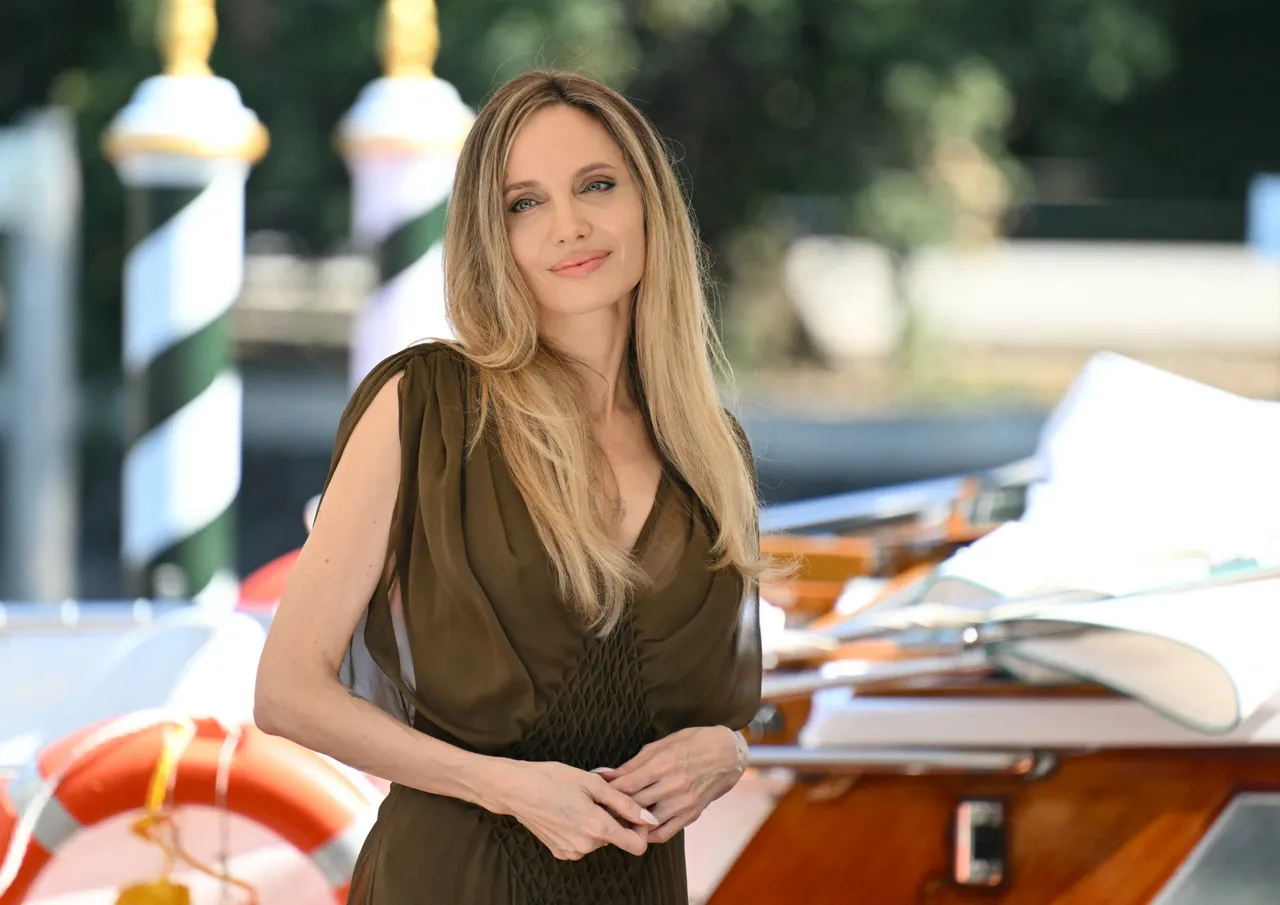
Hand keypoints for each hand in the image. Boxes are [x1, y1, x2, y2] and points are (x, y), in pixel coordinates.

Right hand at [492, 759, 660, 859]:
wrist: (516, 790)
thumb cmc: (553, 779)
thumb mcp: (593, 783)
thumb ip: (625, 803)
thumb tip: (649, 817)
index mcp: (597, 828)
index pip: (637, 845)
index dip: (641, 828)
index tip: (633, 811)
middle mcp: (586, 846)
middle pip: (617, 837)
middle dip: (615, 818)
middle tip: (599, 795)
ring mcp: (572, 851)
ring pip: (600, 839)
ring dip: (598, 821)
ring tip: (581, 800)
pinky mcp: (560, 851)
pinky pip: (583, 842)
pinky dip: (583, 828)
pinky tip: (569, 810)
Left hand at [597, 726, 747, 843]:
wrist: (728, 754)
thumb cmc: (692, 743)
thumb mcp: (662, 744)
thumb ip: (633, 763)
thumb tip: (606, 774)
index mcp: (664, 763)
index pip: (627, 784)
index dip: (608, 791)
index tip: (596, 793)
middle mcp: (674, 785)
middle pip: (635, 804)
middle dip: (615, 808)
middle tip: (600, 809)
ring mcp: (684, 802)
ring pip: (648, 821)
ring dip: (630, 823)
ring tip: (616, 820)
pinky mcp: (692, 814)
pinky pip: (665, 833)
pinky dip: (649, 834)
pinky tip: (639, 828)